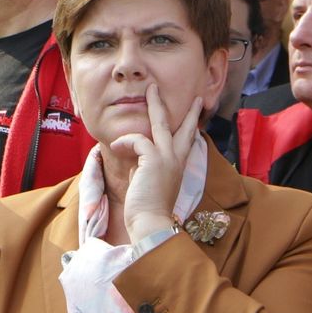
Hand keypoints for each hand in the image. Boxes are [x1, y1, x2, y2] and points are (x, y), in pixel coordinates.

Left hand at [111, 84, 202, 241]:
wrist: (150, 222)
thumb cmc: (146, 208)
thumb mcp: (147, 182)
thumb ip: (145, 167)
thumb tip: (137, 160)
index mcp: (176, 165)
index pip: (186, 140)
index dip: (189, 124)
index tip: (195, 111)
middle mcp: (176, 159)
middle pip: (180, 125)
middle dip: (178, 105)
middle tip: (176, 90)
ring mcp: (168, 158)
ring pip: (162, 123)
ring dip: (154, 105)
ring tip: (149, 91)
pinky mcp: (155, 160)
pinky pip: (138, 139)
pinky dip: (125, 141)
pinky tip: (116, 147)